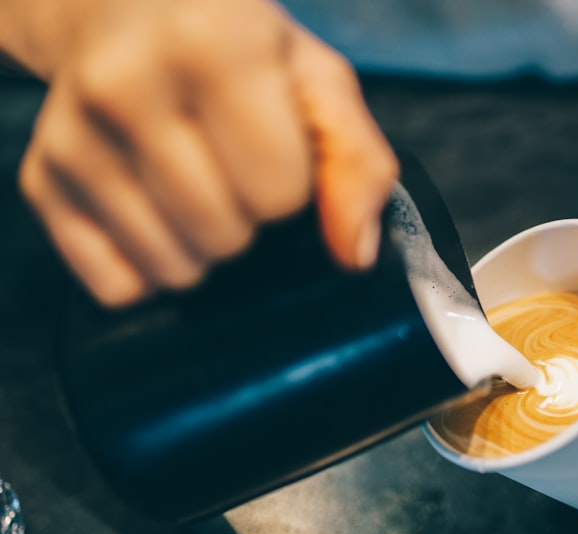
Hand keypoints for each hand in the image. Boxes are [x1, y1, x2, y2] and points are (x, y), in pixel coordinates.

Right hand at [16, 0, 397, 306]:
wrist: (119, 7)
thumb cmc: (233, 45)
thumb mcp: (316, 79)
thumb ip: (356, 160)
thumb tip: (353, 252)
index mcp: (211, 46)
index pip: (279, 192)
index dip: (292, 183)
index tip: (275, 148)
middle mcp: (125, 85)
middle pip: (226, 235)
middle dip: (247, 215)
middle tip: (232, 165)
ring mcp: (73, 134)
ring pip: (172, 266)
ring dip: (201, 244)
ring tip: (195, 183)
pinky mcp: (41, 177)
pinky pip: (115, 283)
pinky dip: (147, 264)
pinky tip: (154, 209)